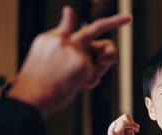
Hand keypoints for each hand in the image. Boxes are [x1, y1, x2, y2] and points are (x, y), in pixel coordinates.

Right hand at [8, 6, 131, 115]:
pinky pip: (98, 71)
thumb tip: (106, 54)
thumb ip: (77, 56)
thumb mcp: (50, 64)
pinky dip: (91, 80)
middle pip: (96, 27)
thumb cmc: (42, 85)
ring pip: (104, 52)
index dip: (70, 17)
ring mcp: (75, 50)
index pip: (67, 23)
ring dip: (101, 66)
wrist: (32, 96)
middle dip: (115, 21)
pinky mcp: (84, 62)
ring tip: (82, 78)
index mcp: (53, 39)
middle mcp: (65, 39)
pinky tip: (78, 85)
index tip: (69, 11)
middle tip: (129, 18)